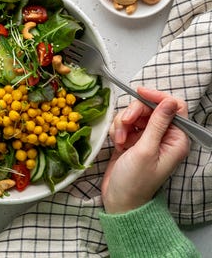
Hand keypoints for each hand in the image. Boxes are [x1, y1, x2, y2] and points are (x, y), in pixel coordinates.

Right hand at [101, 87, 189, 213]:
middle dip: (134, 113)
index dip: (158, 98)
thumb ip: (157, 124)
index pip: (174, 107)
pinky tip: (117, 143)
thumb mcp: (146, 150)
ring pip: (134, 114)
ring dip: (123, 123)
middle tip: (125, 124)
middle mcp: (163, 136)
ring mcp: (146, 137)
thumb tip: (169, 101)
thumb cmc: (135, 181)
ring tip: (120, 140)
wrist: (118, 199)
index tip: (140, 93)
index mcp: (175, 139)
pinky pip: (124, 123)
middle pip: (150, 108)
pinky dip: (118, 129)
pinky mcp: (132, 139)